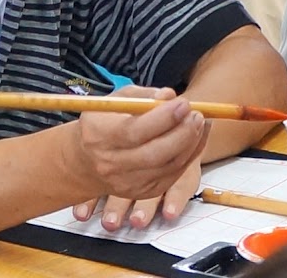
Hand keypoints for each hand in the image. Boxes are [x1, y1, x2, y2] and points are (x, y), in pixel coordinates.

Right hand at [66, 86, 208, 229]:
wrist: (87, 163)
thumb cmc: (103, 124)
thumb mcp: (114, 102)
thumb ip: (141, 95)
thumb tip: (168, 95)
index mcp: (101, 136)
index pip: (135, 131)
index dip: (163, 118)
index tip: (183, 103)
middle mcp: (112, 164)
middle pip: (155, 154)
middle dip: (182, 133)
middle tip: (197, 114)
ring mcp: (129, 183)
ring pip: (169, 166)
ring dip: (191, 143)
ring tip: (199, 122)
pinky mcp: (145, 192)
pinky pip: (173, 175)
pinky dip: (190, 155)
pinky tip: (197, 137)